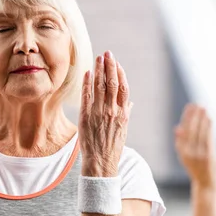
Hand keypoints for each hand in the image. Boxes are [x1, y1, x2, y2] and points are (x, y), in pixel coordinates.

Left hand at [79, 51, 132, 176]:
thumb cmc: (113, 147)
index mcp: (123, 113)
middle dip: (109, 66)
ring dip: (99, 70)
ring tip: (98, 58)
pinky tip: (87, 73)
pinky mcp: (86, 117)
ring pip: (100, 86)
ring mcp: (98, 113)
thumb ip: (126, 113)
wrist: (101, 162)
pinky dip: (87, 83)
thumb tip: (130, 103)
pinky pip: (86, 96)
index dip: (120, 73)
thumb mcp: (124, 129)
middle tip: (107, 53)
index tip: (116, 62)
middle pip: (112, 83)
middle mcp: (112, 111)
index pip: (123, 87)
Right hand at [174, 104, 215, 189]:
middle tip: (195, 104)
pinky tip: (209, 119)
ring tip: (203, 108)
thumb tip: (178, 128)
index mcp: (182, 152)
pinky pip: (207, 139)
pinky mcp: (208, 157)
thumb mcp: (188, 156)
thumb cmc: (199, 170)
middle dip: (192, 116)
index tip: (189, 107)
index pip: (183, 131)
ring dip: (200, 119)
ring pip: (198, 133)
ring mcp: (198, 155)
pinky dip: (208, 128)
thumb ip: (184, 142)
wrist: (206, 187)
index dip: (186, 118)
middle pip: (189, 131)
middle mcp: (188, 153)